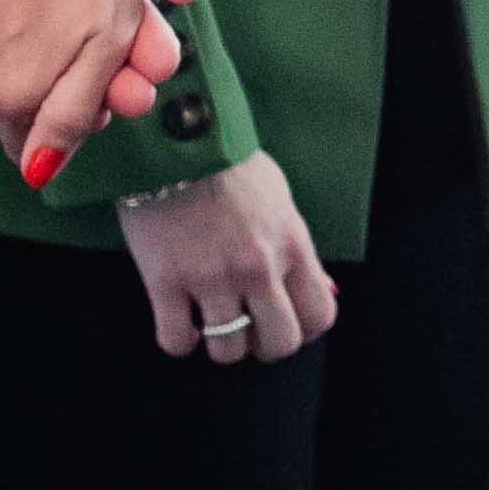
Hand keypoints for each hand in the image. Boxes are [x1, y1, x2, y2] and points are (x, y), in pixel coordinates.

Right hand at [118, 153, 339, 364]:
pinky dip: (178, 340)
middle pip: (279, 344)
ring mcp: (212, 277)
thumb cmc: (228, 164)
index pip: (320, 315)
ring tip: (208, 320)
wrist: (174, 138)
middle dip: (263, 344)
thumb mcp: (279, 198)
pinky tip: (178, 319)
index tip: (283, 320)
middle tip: (246, 327)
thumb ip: (297, 247)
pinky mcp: (165, 281)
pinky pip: (175, 341)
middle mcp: (258, 267)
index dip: (303, 328)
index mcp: (292, 245)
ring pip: (227, 351)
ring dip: (219, 344)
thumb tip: (324, 287)